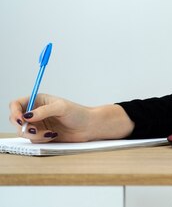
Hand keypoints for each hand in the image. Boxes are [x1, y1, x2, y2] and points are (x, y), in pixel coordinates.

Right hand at [8, 93, 133, 142]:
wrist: (89, 127)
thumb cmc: (78, 113)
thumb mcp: (61, 108)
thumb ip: (43, 111)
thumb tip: (26, 116)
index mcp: (38, 100)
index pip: (16, 104)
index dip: (14, 112)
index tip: (21, 119)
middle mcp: (35, 112)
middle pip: (16, 120)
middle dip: (23, 126)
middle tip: (34, 129)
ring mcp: (38, 124)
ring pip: (23, 132)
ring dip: (34, 135)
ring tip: (50, 133)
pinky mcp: (41, 135)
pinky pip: (33, 140)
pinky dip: (40, 139)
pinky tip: (53, 136)